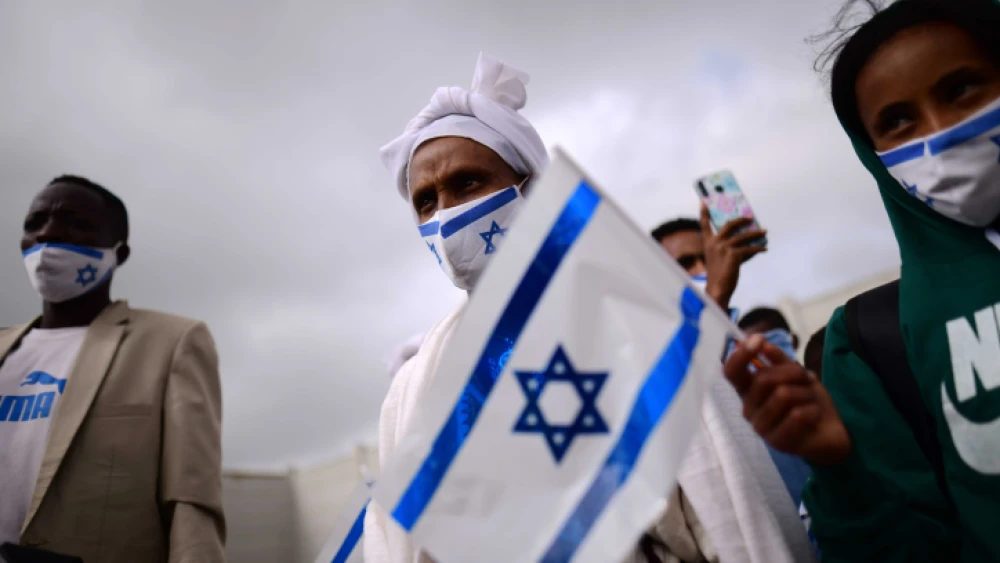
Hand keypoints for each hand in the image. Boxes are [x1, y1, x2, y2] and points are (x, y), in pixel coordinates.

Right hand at [700, 205, 766, 308]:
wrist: (717, 289)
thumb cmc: (719, 274)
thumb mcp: (720, 258)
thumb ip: (729, 247)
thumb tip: (748, 239)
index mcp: (707, 243)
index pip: (704, 224)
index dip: (704, 212)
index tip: (704, 201)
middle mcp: (715, 242)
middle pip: (729, 224)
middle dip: (741, 220)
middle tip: (750, 218)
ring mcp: (723, 247)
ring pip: (744, 236)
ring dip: (756, 234)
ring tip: (765, 232)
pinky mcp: (733, 254)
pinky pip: (749, 249)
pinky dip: (758, 249)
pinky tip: (764, 249)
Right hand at [723, 334, 851, 465]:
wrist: (830, 431)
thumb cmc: (807, 400)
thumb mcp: (796, 373)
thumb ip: (778, 358)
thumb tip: (760, 342)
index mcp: (748, 390)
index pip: (731, 372)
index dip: (740, 354)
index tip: (758, 340)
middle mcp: (748, 408)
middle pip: (762, 379)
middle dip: (792, 372)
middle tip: (806, 378)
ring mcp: (760, 427)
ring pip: (782, 395)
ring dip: (806, 393)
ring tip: (811, 400)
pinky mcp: (777, 442)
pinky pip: (797, 415)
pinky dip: (813, 410)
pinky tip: (814, 416)